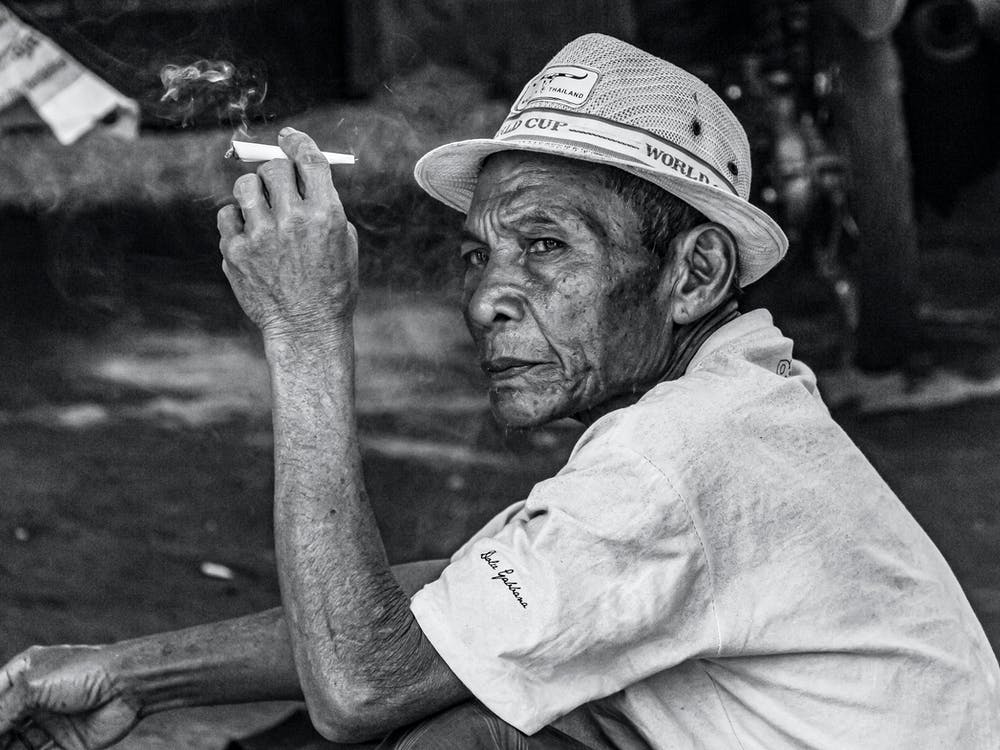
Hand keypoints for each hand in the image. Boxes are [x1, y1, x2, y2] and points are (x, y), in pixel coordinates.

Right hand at [0, 646, 138, 749]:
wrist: (128, 684)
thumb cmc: (83, 673)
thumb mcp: (33, 687)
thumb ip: (3, 711)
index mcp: (26, 672)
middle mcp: (36, 696)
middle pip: (4, 722)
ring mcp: (51, 719)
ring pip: (17, 742)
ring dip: (9, 748)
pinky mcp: (66, 740)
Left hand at [217, 127, 358, 342]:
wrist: (307, 328)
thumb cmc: (332, 285)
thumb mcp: (343, 241)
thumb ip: (325, 205)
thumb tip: (302, 172)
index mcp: (326, 215)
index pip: (309, 160)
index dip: (298, 142)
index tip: (289, 138)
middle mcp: (293, 221)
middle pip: (274, 168)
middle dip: (276, 171)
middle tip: (278, 184)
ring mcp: (261, 236)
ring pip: (246, 186)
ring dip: (255, 192)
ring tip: (262, 210)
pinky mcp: (235, 252)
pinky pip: (228, 216)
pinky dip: (238, 221)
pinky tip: (251, 236)